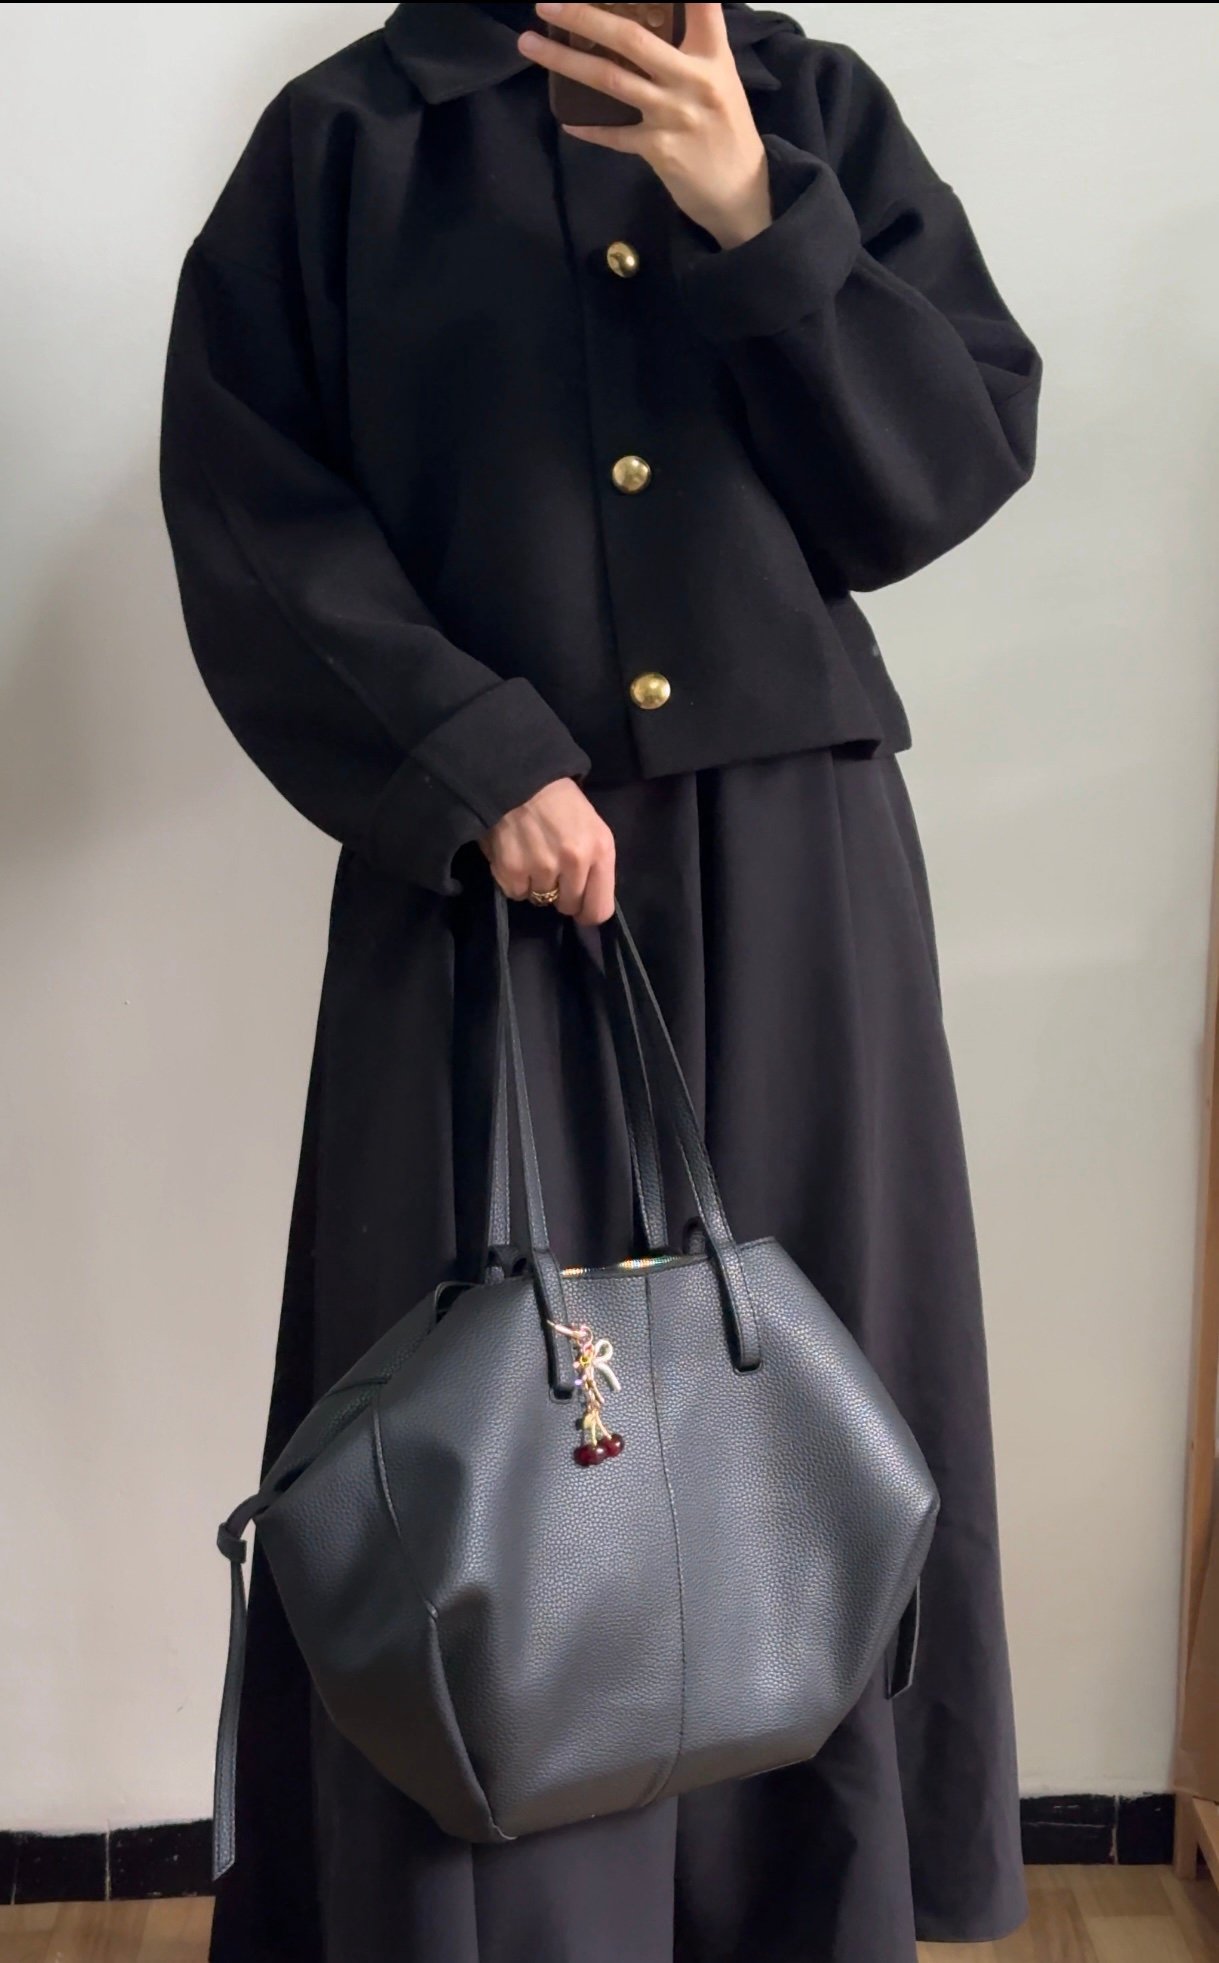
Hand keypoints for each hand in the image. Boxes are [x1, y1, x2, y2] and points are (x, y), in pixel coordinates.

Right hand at [480, 777, 616, 924]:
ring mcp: (542, 867)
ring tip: (531, 855)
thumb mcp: (592, 827)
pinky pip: (516, 893)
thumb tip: (587, 902)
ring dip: (535, 884)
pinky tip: (516, 854)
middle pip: (568, 906)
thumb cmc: (560, 801)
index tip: (578, 905)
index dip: (586, 911)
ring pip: (540, 899)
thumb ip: (594, 865)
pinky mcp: (511, 870)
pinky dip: (514, 879)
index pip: (599, 909)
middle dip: (560, 894)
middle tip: (551, 869)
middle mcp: (574, 862)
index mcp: (601, 851)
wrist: (518, 776)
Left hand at [520, 2, 771, 248]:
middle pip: (630, 39)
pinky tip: (567, 119)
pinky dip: (588, 127)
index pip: (700, 5)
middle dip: (583, 17)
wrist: (742, 193)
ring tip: (530, 44)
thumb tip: (647, 23)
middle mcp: (693, 80)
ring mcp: (673, 115)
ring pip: (610, 80)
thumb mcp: (720, 79)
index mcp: (713, 56)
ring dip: (564, 61)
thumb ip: (691, 49)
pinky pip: (614, 134)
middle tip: (545, 3)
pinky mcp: (659, 150)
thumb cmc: (728, 129)